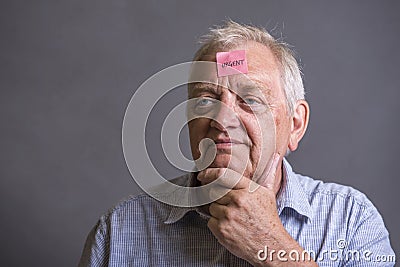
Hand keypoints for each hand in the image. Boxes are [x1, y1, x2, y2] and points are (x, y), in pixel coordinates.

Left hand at [197, 154, 316, 265]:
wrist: (270, 246)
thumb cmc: (268, 219)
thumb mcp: (269, 194)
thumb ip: (269, 173)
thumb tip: (276, 156)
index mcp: (247, 189)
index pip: (222, 175)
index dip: (208, 174)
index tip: (202, 175)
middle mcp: (237, 200)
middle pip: (215, 193)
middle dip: (218, 199)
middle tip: (228, 207)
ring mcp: (228, 215)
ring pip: (212, 207)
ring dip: (218, 213)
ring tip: (233, 219)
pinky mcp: (222, 229)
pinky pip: (210, 221)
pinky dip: (216, 225)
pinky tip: (230, 227)